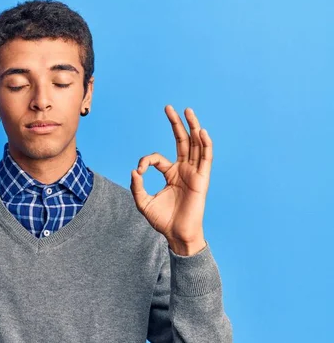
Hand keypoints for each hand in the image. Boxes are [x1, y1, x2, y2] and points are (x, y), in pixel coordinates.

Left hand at [130, 105, 211, 254]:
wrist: (177, 235)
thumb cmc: (163, 221)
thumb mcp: (143, 202)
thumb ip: (137, 187)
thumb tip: (135, 170)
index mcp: (170, 174)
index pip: (157, 158)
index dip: (146, 160)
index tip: (139, 170)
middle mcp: (183, 170)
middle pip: (181, 142)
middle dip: (176, 124)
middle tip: (170, 107)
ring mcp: (193, 173)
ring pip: (195, 145)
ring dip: (192, 127)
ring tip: (188, 111)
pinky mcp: (202, 179)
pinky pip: (206, 159)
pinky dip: (205, 145)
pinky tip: (201, 132)